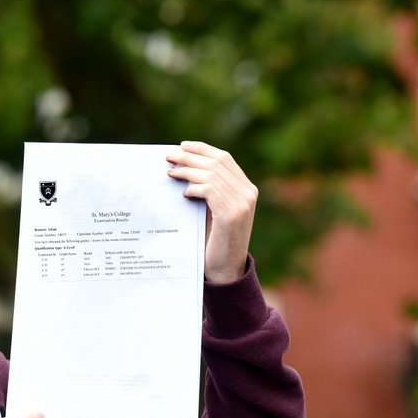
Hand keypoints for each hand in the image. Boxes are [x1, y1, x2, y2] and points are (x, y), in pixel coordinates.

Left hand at [166, 141, 257, 284]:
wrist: (225, 270)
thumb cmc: (215, 240)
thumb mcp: (214, 211)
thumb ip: (209, 190)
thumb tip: (183, 167)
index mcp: (246, 189)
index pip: (225, 158)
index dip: (203, 149)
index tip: (183, 146)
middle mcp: (248, 193)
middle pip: (216, 163)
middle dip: (190, 157)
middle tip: (168, 157)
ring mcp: (242, 204)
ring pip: (211, 175)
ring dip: (187, 171)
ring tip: (170, 174)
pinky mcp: (231, 215)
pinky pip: (210, 191)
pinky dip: (194, 188)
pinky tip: (184, 194)